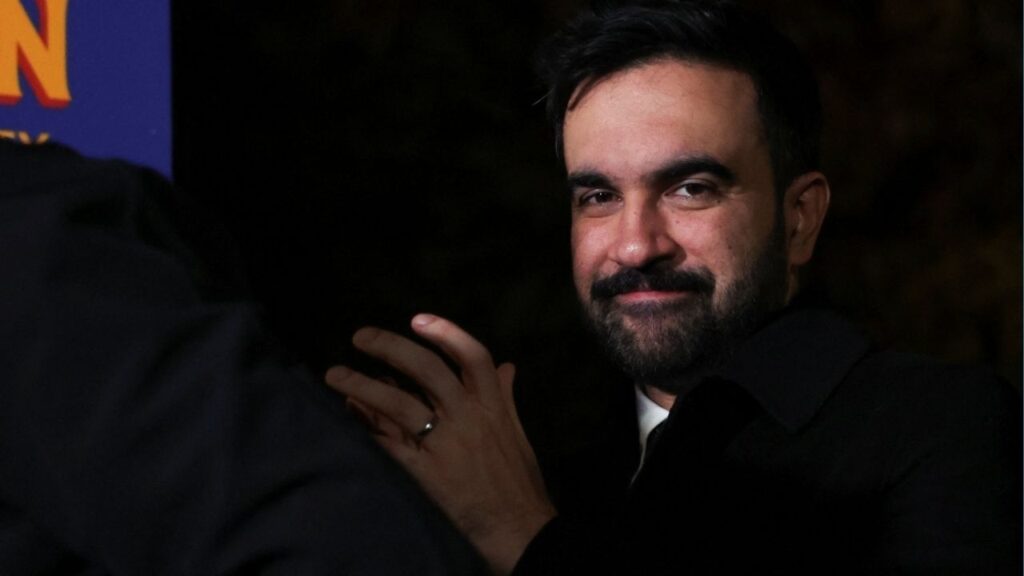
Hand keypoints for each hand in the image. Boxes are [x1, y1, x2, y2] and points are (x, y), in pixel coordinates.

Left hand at [325, 314, 556, 574]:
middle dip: (389, 347)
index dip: (446, 332)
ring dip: (361, 385)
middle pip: (427, 369)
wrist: (520, 530)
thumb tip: (507, 366)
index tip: (417, 318)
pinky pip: (389, 444)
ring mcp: (446, 445)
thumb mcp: (517, 433)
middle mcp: (469, 418)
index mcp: (492, 406)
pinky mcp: (427, 474)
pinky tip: (346, 415)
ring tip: (334, 374)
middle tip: (360, 337)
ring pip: (398, 403)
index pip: (473, 356)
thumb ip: (505, 396)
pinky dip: (366, 428)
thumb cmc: (519, 481)